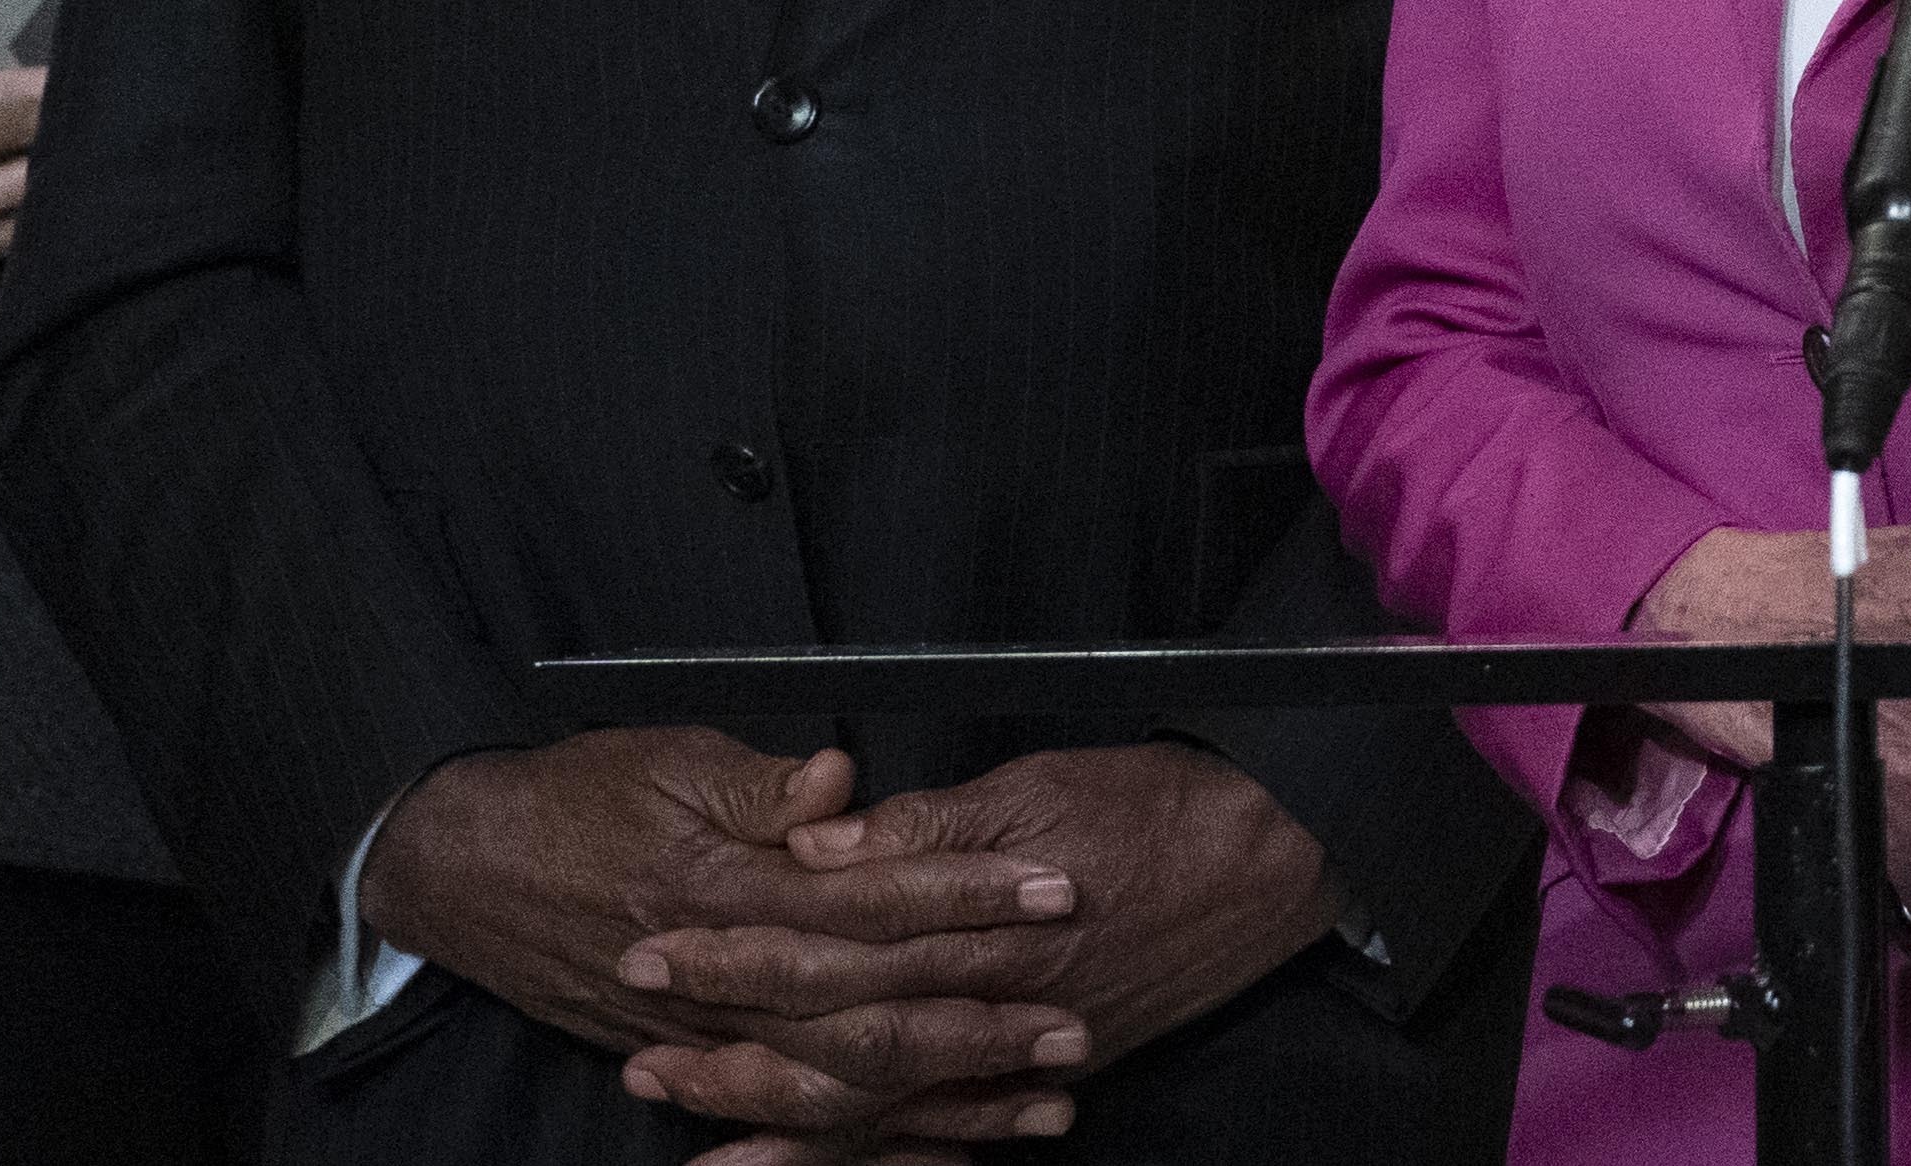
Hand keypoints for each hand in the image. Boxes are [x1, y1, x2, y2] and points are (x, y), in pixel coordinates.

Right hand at [363, 734, 1078, 1116]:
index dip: (965, 896)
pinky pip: (790, 1126)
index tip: (1050, 889)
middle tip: (1073, 1022)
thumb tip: (839, 780)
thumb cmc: (572, 797)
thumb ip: (764, 783)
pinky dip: (869, 1148)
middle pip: (869, 1013)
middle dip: (979, 1021)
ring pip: (840, 1088)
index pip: (870, 898)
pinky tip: (944, 1156)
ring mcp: (703, 1034)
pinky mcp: (689, 1061)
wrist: (461, 866)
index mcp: (727, 887)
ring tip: (1043, 1105)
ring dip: (945, 1101)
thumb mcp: (669, 760)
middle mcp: (718, 977)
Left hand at [617, 741, 1334, 1157]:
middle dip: (730, 1047)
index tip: (655, 941)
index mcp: (978, 919)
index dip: (736, 946)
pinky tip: (802, 1165)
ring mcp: (1015, 1051)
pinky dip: (867, 1157)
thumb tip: (821, 835)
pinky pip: (940, 1134)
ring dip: (776, 1118)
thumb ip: (927, 823)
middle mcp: (988, 1001)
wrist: (1272, 858)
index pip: (829, 940)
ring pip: (878, 1103)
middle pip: (835, 1037)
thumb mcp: (1040, 783)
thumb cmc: (1156, 804)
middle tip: (637, 1055)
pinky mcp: (1043, 1075)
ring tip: (687, 1123)